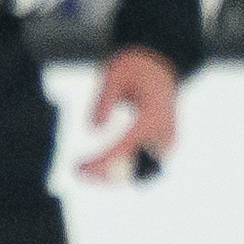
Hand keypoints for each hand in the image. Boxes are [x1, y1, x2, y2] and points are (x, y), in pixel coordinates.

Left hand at [73, 45, 177, 180]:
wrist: (160, 67)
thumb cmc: (136, 68)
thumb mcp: (115, 73)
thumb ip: (104, 99)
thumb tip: (93, 127)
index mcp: (154, 115)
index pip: (125, 146)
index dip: (101, 161)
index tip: (78, 168)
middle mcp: (165, 133)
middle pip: (135, 168)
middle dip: (105, 175)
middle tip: (77, 171)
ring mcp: (166, 143)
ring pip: (138, 173)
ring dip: (111, 176)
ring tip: (83, 169)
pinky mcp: (162, 148)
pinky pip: (140, 166)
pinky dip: (119, 169)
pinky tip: (96, 166)